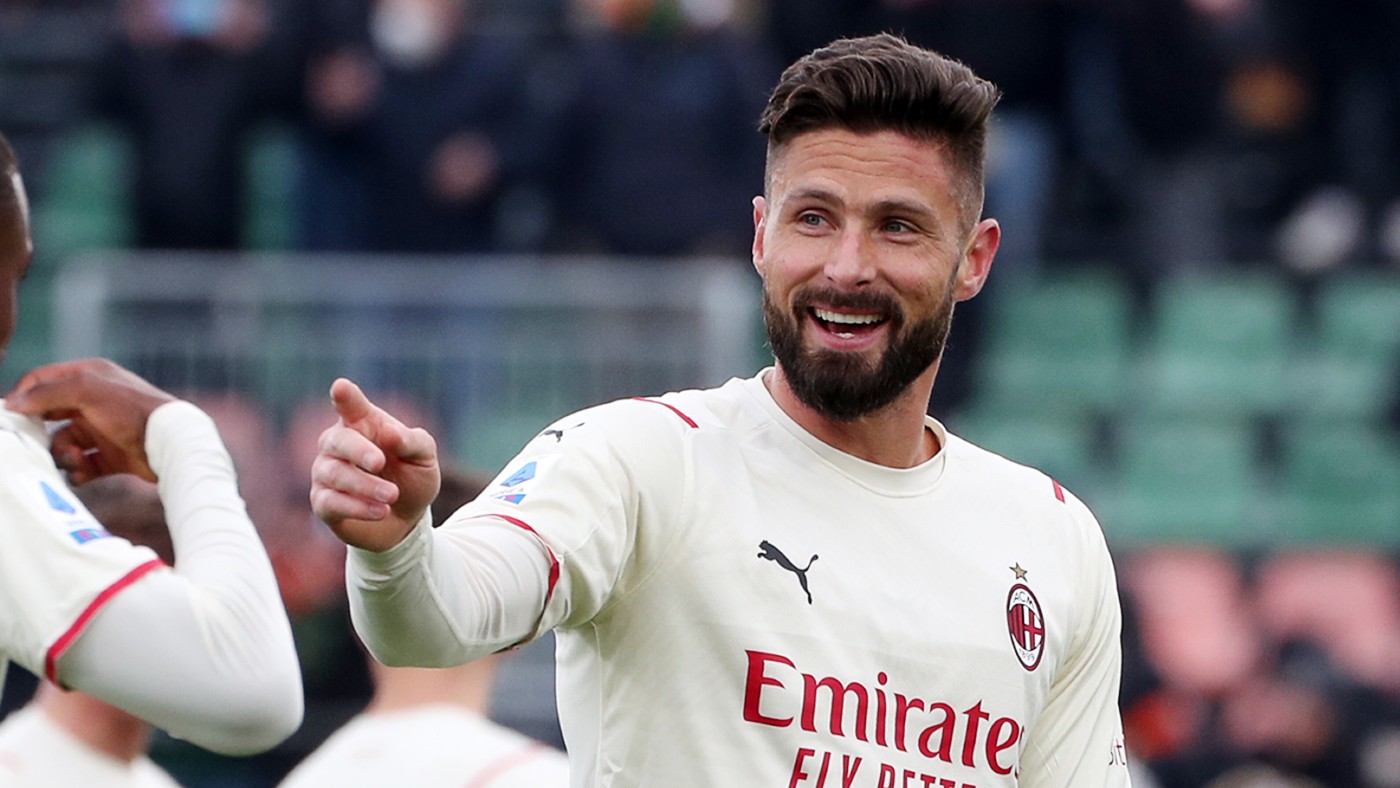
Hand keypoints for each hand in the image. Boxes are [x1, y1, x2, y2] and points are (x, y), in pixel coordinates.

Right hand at [5, 358, 176, 483]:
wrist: (170, 444)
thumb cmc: (133, 410)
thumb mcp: (87, 391)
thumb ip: (48, 393)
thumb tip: (12, 402)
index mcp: (88, 377)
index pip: (42, 381)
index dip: (23, 396)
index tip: (9, 417)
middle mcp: (93, 401)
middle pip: (48, 416)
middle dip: (40, 432)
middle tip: (33, 444)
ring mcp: (101, 430)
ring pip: (63, 444)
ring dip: (63, 454)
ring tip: (75, 458)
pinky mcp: (110, 457)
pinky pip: (81, 466)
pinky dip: (77, 471)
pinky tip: (82, 471)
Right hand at [309, 378, 440, 551]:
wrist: (408, 519)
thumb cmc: (413, 476)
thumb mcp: (424, 457)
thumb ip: (411, 441)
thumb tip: (389, 433)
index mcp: (363, 423)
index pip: (350, 405)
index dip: (345, 397)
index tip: (341, 387)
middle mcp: (338, 444)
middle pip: (337, 439)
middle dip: (358, 451)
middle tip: (380, 463)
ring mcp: (326, 472)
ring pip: (334, 473)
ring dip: (365, 485)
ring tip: (392, 495)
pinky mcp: (322, 503)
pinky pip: (330, 502)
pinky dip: (357, 507)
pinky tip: (381, 511)